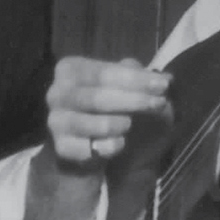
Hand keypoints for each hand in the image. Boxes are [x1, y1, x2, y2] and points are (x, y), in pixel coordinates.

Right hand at [46, 56, 171, 164]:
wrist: (86, 147)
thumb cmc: (108, 109)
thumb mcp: (125, 88)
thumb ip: (141, 80)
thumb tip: (163, 79)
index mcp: (70, 69)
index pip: (105, 72)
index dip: (136, 79)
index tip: (164, 85)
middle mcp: (57, 93)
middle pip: (99, 97)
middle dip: (134, 100)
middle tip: (160, 104)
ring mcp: (55, 121)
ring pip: (97, 124)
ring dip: (121, 125)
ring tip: (129, 125)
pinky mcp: (61, 148)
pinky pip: (92, 150)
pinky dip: (111, 147)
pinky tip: (117, 144)